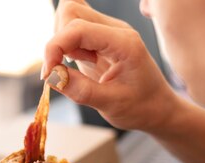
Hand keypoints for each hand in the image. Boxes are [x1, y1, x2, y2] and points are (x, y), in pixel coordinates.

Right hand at [43, 0, 179, 132]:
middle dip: (57, 41)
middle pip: (71, 12)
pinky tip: (76, 62)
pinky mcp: (99, 38)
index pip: (79, 28)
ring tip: (75, 65)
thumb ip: (80, 90)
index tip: (48, 73)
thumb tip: (51, 76)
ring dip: (61, 40)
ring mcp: (107, 31)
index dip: (55, 47)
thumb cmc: (141, 107)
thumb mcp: (111, 105)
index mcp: (124, 43)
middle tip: (64, 69)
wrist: (156, 108)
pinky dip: (65, 42)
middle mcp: (116, 30)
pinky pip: (73, 27)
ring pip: (69, 14)